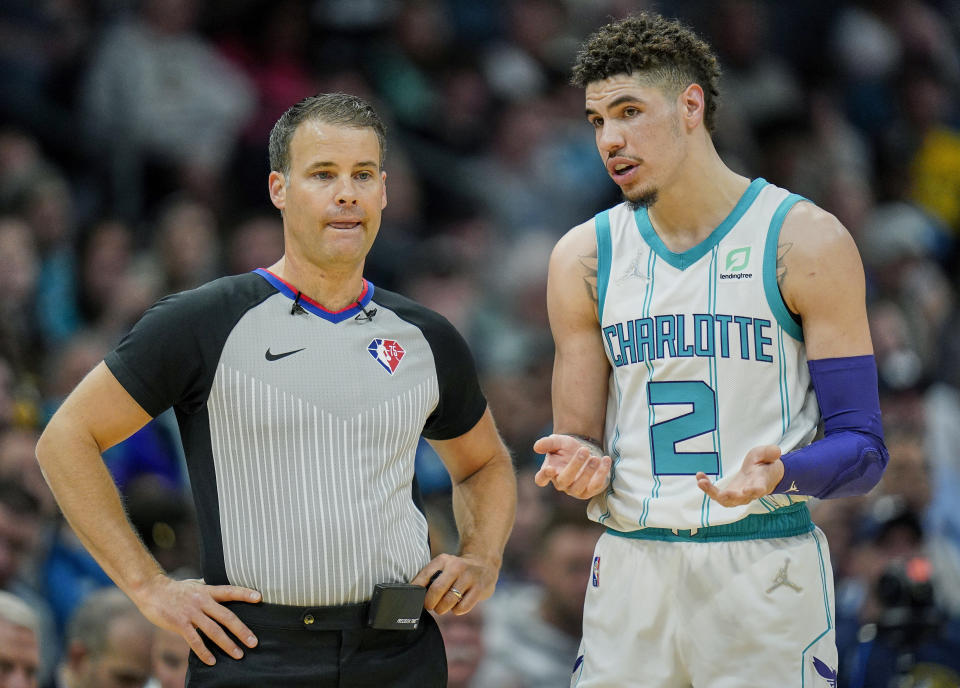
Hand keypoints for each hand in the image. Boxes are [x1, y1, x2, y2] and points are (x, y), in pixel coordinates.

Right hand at [131, 575, 261, 664]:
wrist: (151, 590)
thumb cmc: (175, 588)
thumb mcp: (195, 584)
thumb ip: (209, 587)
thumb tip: (222, 585)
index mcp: (207, 590)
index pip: (230, 591)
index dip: (245, 593)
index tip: (260, 598)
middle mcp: (202, 601)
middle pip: (226, 616)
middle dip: (241, 630)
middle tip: (254, 642)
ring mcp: (191, 613)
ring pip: (213, 630)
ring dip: (227, 644)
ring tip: (239, 654)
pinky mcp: (180, 624)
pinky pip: (194, 640)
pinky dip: (204, 652)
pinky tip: (212, 661)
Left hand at [412, 552, 498, 615]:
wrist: (484, 564)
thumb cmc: (457, 570)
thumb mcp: (443, 566)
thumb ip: (429, 577)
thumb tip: (412, 594)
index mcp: (443, 560)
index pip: (423, 576)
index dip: (416, 591)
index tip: (414, 599)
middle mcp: (456, 566)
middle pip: (436, 590)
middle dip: (429, 603)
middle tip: (430, 606)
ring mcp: (469, 577)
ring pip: (449, 601)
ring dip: (442, 609)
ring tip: (443, 606)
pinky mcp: (479, 589)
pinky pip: (462, 608)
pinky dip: (456, 610)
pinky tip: (457, 605)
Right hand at [532, 434, 611, 499]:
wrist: (585, 451)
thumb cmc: (567, 448)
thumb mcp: (557, 441)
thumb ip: (547, 443)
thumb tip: (536, 447)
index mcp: (549, 472)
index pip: (541, 479)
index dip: (544, 476)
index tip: (550, 468)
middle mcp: (561, 483)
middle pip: (564, 480)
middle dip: (574, 465)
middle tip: (584, 450)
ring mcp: (576, 489)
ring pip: (580, 486)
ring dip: (588, 472)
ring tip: (595, 457)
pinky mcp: (590, 491)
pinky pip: (596, 486)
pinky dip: (602, 473)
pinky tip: (606, 460)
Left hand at [696, 444, 783, 506]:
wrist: (763, 473)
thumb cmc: (765, 463)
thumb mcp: (768, 454)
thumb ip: (770, 452)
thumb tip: (777, 451)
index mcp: (761, 483)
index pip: (759, 489)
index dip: (754, 491)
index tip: (748, 490)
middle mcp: (749, 493)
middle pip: (740, 500)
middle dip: (730, 497)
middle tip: (722, 494)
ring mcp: (738, 496)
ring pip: (726, 501)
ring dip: (713, 493)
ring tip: (701, 482)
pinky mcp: (729, 494)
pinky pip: (716, 494)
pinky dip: (707, 487)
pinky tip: (699, 476)